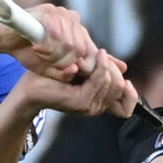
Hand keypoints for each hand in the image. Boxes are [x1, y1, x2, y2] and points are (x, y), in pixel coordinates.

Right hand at [3, 4, 99, 81]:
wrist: (4, 37)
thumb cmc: (27, 51)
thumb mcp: (49, 67)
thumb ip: (64, 71)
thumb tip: (75, 71)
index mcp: (77, 30)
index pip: (89, 52)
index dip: (78, 66)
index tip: (60, 69)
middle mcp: (72, 18)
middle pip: (81, 49)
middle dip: (63, 62)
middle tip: (46, 61)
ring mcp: (61, 13)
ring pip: (70, 44)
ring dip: (53, 55)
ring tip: (39, 52)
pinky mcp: (48, 12)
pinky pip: (55, 35)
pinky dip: (45, 46)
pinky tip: (36, 46)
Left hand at [16, 49, 136, 116]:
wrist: (31, 84)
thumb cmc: (54, 75)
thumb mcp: (85, 68)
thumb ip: (104, 68)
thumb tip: (124, 67)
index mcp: (99, 102)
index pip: (128, 107)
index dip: (132, 94)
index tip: (124, 78)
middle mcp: (97, 107)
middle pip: (122, 89)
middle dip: (114, 68)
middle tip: (101, 56)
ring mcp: (89, 106)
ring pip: (113, 83)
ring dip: (105, 65)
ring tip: (94, 55)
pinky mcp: (81, 102)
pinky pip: (100, 81)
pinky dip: (99, 67)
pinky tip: (91, 58)